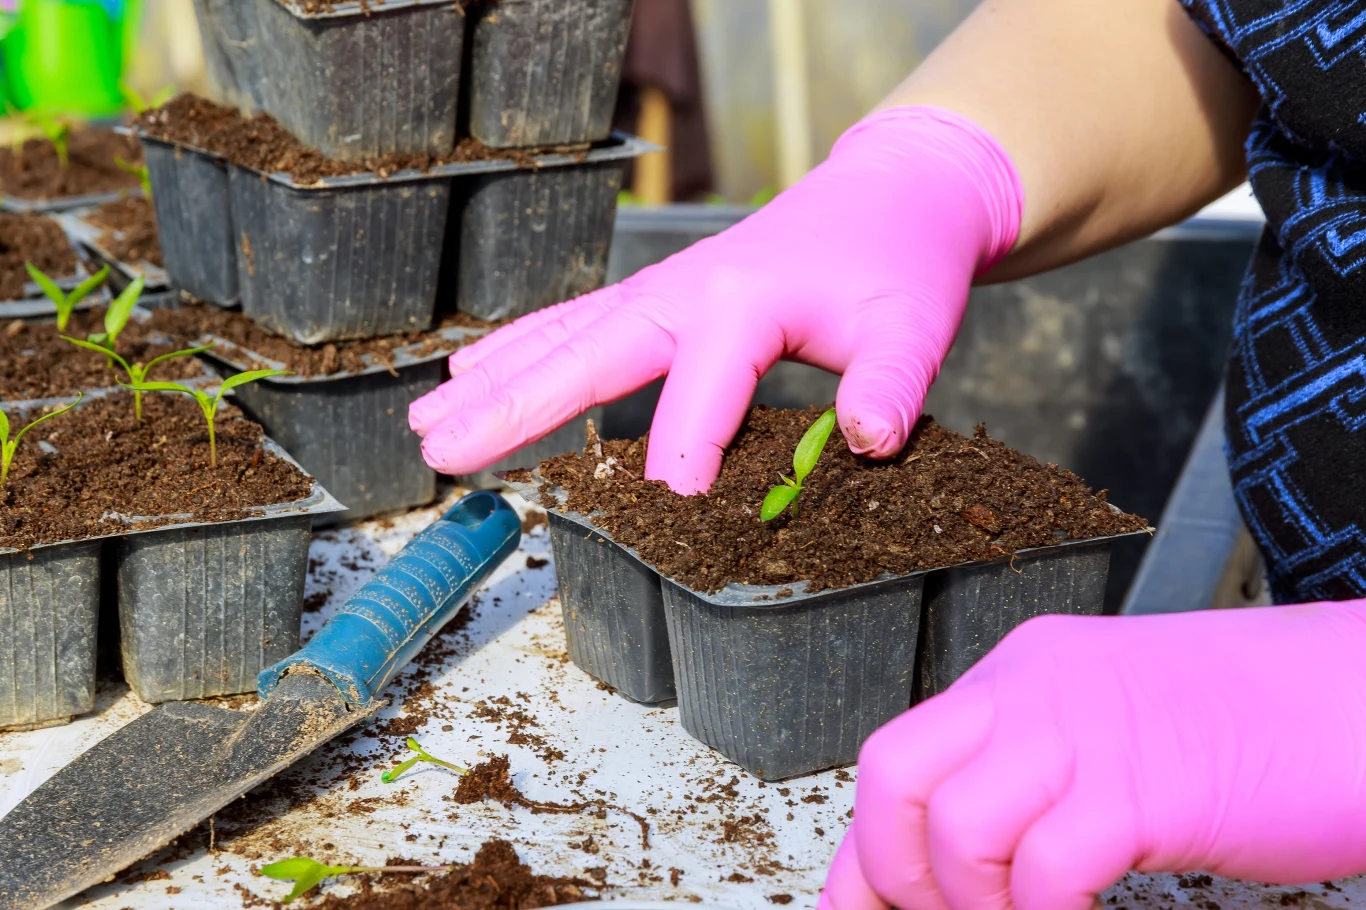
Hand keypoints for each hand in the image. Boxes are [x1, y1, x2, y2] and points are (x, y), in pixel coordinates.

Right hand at [409, 106, 1022, 492]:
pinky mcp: (657, 296)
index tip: (668, 515)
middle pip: (583, 356)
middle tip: (439, 454)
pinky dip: (521, 349)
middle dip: (511, 409)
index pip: (700, 397)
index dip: (684, 460)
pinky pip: (575, 323)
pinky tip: (473, 373)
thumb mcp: (914, 325)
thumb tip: (867, 442)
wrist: (892, 196)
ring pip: (562, 339)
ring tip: (425, 424)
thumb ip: (891, 384)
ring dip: (494, 381)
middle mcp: (682, 292)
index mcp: (742, 303)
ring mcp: (661, 290)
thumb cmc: (899, 264)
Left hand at [820, 602, 1365, 909]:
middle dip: (893, 874)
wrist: (1361, 695)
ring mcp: (1087, 733)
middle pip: (893, 775)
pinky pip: (1046, 870)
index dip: (862, 857)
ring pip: (958, 829)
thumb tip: (963, 858)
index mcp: (1021, 675)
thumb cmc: (1253, 725)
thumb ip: (1033, 783)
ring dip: (970, 906)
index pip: (898, 761)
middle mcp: (1034, 690)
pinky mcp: (1147, 789)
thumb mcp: (1109, 739)